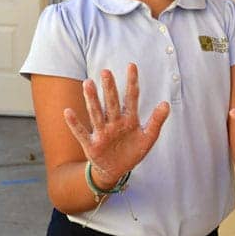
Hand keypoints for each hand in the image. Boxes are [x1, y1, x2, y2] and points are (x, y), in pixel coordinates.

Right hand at [63, 63, 169, 186]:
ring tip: (88, 83)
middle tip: (106, 71)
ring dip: (92, 99)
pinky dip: (75, 123)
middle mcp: (114, 122)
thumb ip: (156, 121)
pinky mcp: (92, 145)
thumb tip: (166, 103)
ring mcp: (102, 132)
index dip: (132, 82)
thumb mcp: (148, 137)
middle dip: (109, 88)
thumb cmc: (132, 151)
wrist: (117, 171)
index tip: (131, 65)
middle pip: (112, 102)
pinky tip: (68, 112)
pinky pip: (82, 133)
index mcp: (129, 119)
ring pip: (96, 113)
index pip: (131, 97)